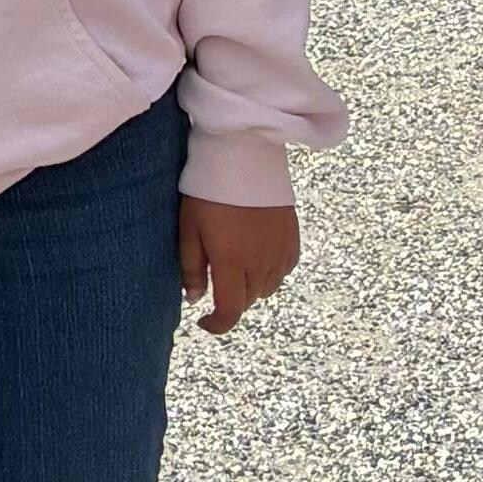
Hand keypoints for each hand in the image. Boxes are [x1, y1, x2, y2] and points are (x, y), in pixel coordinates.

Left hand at [177, 197, 299, 335]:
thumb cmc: (208, 192)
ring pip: (266, 288)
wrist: (244, 156)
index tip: (205, 321)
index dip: (217, 325)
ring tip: (236, 263)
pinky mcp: (293, 239)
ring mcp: (280, 252)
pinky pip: (283, 270)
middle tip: (216, 279)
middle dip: (230, 298)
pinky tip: (257, 254)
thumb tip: (195, 299)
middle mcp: (260, 264)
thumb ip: (191, 268)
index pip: (230, 312)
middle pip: (247, 300)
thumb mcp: (189, 229)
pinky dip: (270, 271)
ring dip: (250, 286)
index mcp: (232, 264)